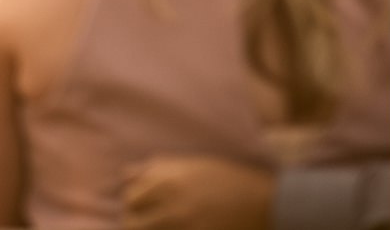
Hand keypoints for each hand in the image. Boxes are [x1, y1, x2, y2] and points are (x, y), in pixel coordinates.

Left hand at [121, 155, 272, 229]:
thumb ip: (156, 169)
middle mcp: (169, 201)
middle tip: (148, 222)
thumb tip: (126, 176)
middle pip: (131, 219)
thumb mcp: (193, 164)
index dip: (134, 202)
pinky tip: (177, 229)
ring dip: (149, 229)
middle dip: (136, 222)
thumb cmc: (228, 179)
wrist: (263, 202)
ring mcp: (180, 224)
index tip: (142, 206)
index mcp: (168, 177)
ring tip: (162, 225)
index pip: (130, 195)